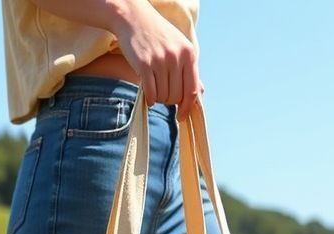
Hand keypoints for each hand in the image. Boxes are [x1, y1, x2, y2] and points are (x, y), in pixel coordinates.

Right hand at [111, 2, 201, 118]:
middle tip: (163, 95)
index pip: (192, 90)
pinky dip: (149, 99)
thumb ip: (189, 69)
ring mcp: (160, 61)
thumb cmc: (158, 34)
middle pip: (176, 96)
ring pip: (163, 96)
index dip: (188, 107)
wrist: (133, 18)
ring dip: (158, 99)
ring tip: (154, 89)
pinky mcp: (144, 64)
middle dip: (170, 101)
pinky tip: (148, 96)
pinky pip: (150, 92)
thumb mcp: (179, 47)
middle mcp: (176, 57)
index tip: (182, 116)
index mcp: (189, 54)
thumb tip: (200, 93)